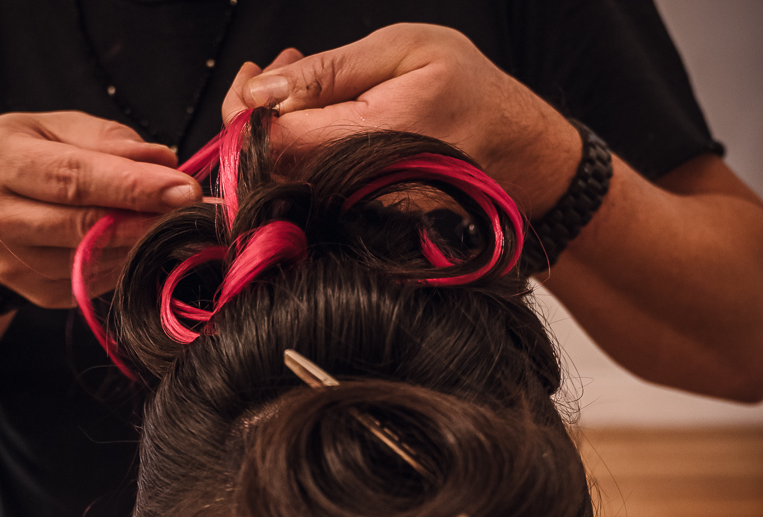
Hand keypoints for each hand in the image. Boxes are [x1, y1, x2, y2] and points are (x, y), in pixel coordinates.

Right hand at [0, 112, 202, 307]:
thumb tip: (165, 160)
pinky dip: (125, 261)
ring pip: (94, 259)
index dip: (133, 187)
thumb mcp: (55, 129)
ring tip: (173, 224)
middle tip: (194, 210)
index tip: (184, 189)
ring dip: (142, 243)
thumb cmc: (25, 158)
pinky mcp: (35, 293)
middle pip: (85, 225)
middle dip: (148, 218)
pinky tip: (140, 245)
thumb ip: (109, 142)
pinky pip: (95, 280)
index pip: (74, 178)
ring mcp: (11, 263)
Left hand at [222, 24, 579, 218]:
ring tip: (296, 82)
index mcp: (368, 140)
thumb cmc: (469, 91)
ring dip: (276, 128)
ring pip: (285, 179)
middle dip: (252, 115)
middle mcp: (357, 188)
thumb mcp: (403, 50)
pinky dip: (301, 149)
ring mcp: (357, 211)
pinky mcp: (359, 219)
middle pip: (270, 166)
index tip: (253, 77)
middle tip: (269, 71)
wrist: (516, 152)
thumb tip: (264, 93)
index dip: (246, 110)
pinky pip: (310, 189)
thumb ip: (328, 72)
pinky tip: (317, 115)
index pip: (276, 140)